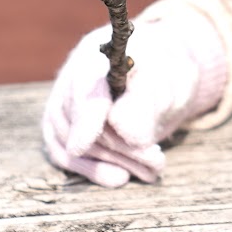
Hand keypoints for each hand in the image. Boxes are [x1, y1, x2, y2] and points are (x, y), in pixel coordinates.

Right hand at [41, 12, 226, 187]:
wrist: (161, 80)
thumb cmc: (166, 74)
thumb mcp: (170, 78)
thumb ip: (146, 100)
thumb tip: (123, 129)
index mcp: (97, 54)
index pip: (84, 85)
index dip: (85, 116)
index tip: (83, 145)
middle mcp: (71, 77)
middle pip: (81, 123)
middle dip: (122, 147)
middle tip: (157, 161)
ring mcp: (61, 104)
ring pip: (73, 145)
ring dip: (116, 161)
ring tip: (152, 168)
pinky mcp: (61, 130)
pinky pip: (65, 157)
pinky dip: (95, 171)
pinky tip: (120, 177)